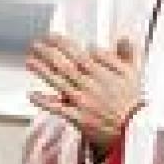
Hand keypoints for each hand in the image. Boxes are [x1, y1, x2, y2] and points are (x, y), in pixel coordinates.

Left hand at [25, 33, 142, 151]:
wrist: (130, 128)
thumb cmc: (130, 99)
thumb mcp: (134, 72)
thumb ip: (127, 53)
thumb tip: (122, 36)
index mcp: (102, 72)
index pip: (80, 54)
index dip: (64, 44)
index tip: (51, 36)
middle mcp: (90, 84)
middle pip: (65, 65)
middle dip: (49, 53)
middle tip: (35, 44)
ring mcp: (82, 100)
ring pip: (59, 82)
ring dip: (42, 70)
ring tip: (29, 60)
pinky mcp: (77, 117)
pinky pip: (57, 108)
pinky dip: (44, 101)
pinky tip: (31, 93)